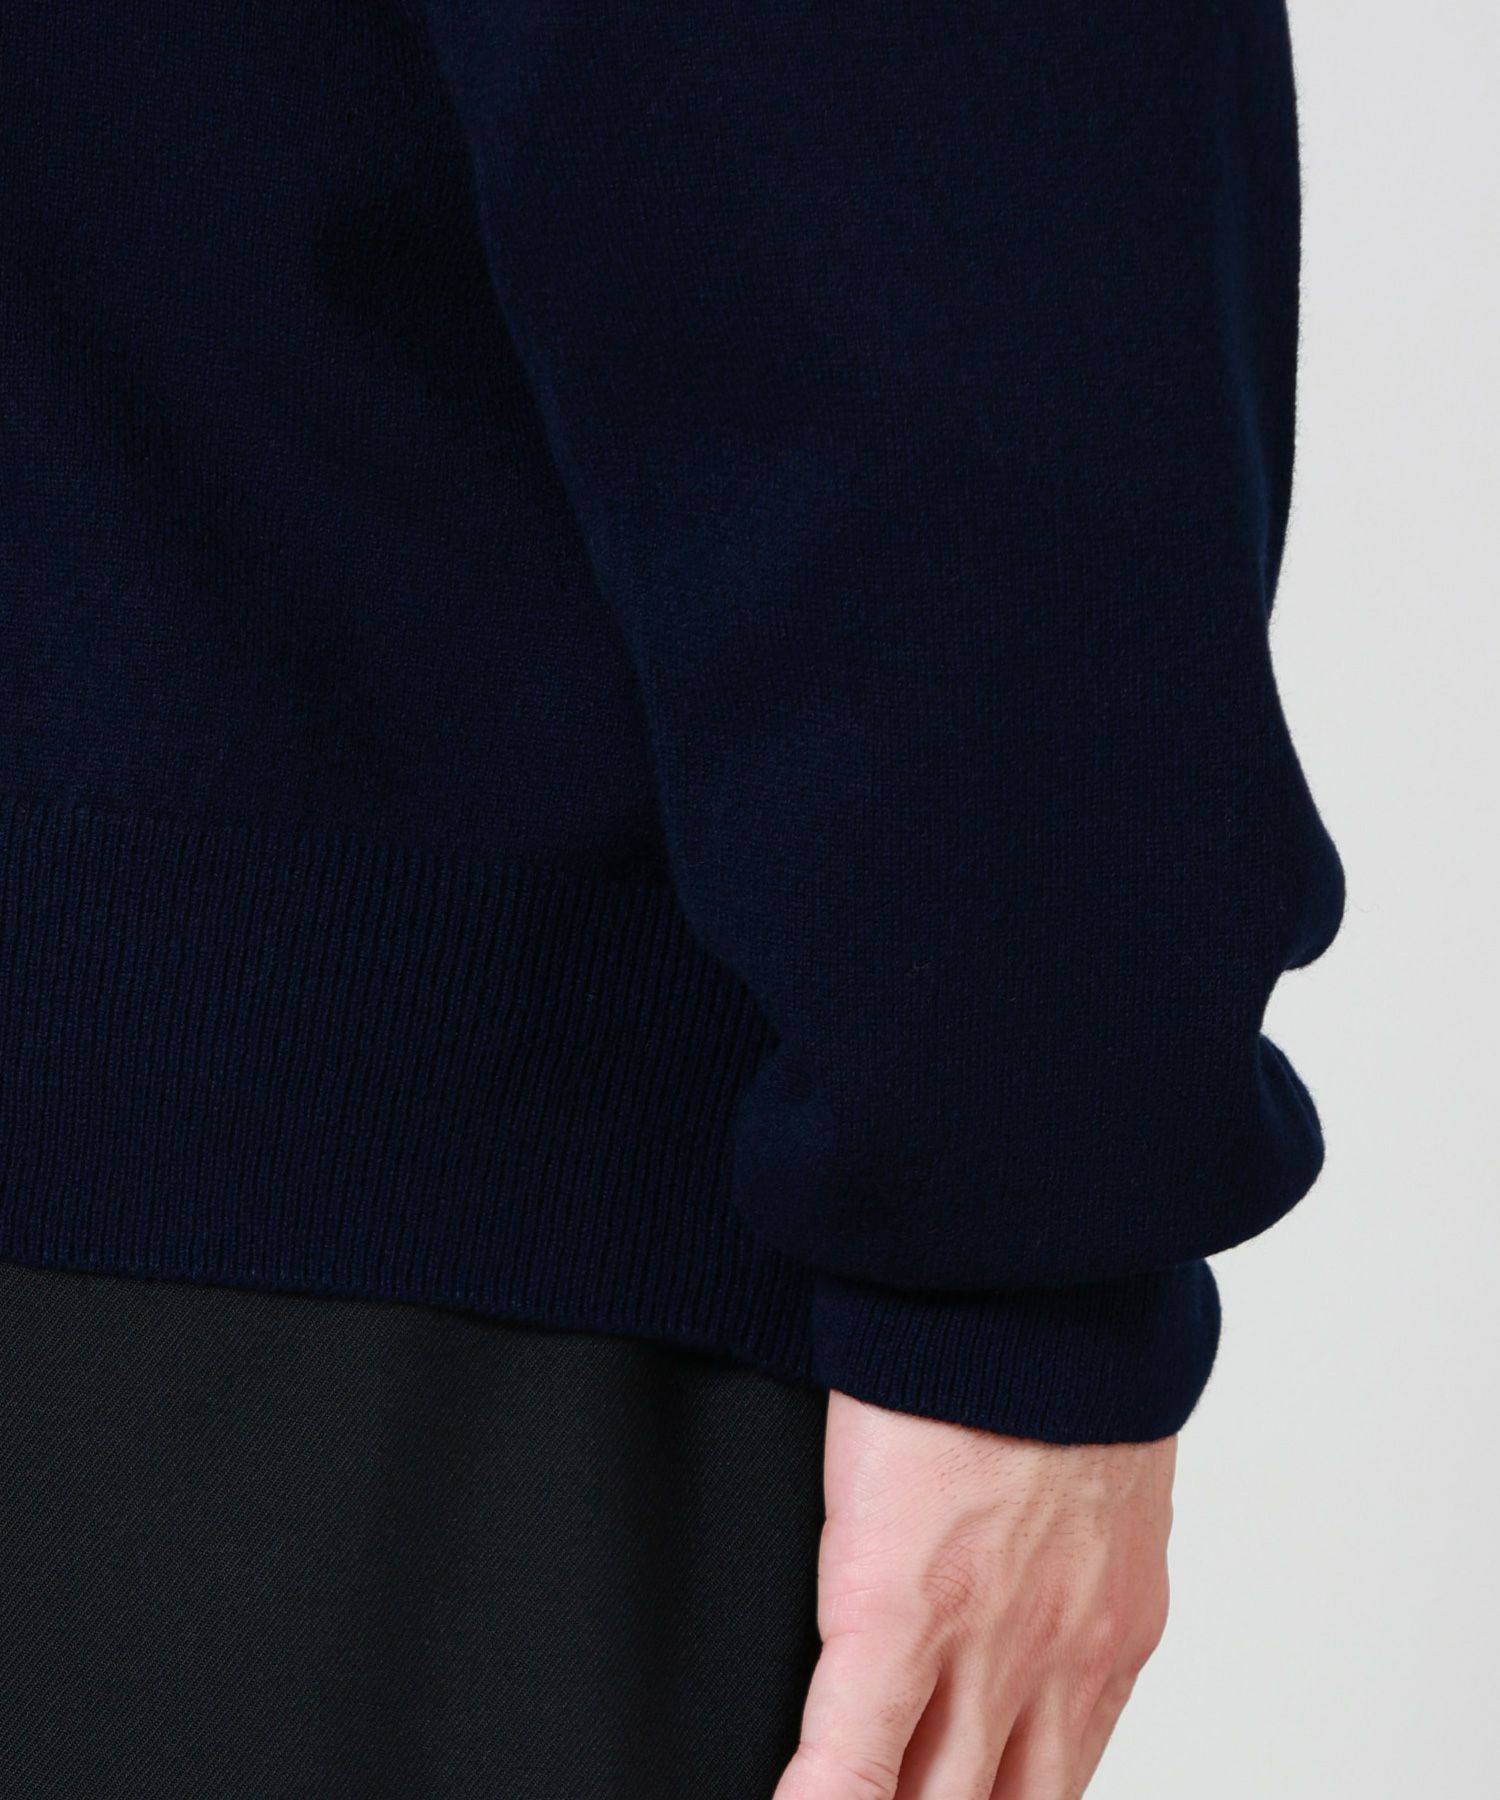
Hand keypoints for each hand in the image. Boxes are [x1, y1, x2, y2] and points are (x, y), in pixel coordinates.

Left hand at [773, 1391, 1175, 1798]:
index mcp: (897, 1608)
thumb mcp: (839, 1485)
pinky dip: (1042, 1782)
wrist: (1041, 1292)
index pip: (846, 1780)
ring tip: (936, 1792)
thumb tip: (831, 1660)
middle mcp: (994, 1648)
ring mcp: (1071, 1646)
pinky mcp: (1128, 1626)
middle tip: (869, 1789)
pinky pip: (1087, 1750)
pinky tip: (1012, 1780)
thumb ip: (842, 1598)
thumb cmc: (926, 1367)